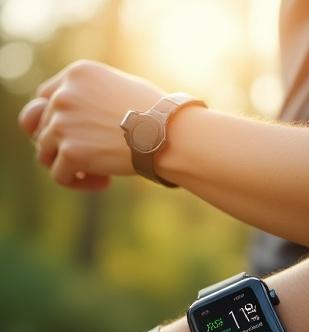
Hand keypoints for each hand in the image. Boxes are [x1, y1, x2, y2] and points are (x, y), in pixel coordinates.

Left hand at [18, 60, 165, 189]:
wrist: (170, 133)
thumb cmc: (158, 114)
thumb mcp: (122, 87)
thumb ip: (93, 95)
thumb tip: (76, 120)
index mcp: (76, 74)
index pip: (45, 97)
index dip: (55, 118)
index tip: (73, 134)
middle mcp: (63, 95)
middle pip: (41, 126)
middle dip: (62, 144)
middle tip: (88, 157)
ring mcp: (62, 123)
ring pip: (45, 152)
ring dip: (68, 165)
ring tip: (98, 173)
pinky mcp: (70, 151)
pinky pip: (59, 175)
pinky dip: (77, 183)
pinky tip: (105, 182)